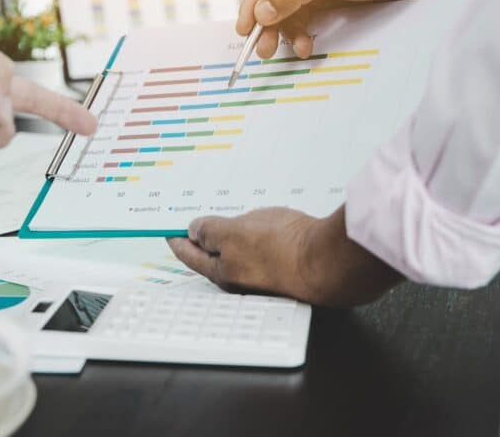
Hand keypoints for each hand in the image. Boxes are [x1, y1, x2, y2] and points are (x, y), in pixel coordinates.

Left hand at [168, 206, 402, 305]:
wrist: (330, 262)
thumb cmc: (284, 249)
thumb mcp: (236, 231)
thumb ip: (211, 230)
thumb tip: (195, 231)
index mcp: (223, 272)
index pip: (191, 255)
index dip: (179, 241)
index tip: (170, 233)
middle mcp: (241, 280)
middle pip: (215, 257)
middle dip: (205, 240)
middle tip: (196, 226)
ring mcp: (265, 277)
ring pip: (242, 253)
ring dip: (234, 238)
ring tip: (232, 220)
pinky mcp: (287, 269)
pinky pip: (265, 251)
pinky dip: (259, 238)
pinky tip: (266, 226)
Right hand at [238, 0, 434, 58]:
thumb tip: (261, 11)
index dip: (252, 3)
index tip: (245, 29)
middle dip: (268, 25)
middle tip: (262, 49)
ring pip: (290, 15)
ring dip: (288, 35)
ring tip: (295, 50)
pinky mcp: (330, 4)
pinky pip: (307, 23)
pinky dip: (304, 36)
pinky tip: (307, 46)